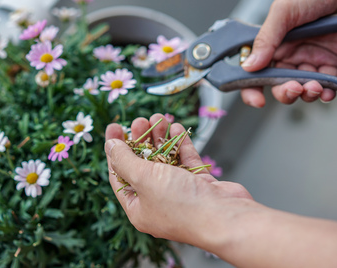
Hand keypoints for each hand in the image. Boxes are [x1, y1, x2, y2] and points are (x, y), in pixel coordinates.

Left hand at [105, 113, 251, 246]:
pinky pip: (185, 160)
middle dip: (140, 140)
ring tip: (158, 118)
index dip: (115, 150)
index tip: (114, 127)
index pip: (119, 175)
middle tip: (139, 120)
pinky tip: (176, 128)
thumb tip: (110, 146)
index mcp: (138, 207)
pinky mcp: (199, 184)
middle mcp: (157, 201)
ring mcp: (179, 192)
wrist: (225, 217)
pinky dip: (180, 144)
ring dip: (160, 138)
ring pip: (165, 160)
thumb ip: (125, 160)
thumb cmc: (181, 204)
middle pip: (142, 165)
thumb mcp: (143, 179)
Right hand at [241, 0, 336, 106]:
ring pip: (300, 89)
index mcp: (270, 44)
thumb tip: (250, 65)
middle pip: (277, 85)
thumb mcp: (283, 11)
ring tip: (313, 86)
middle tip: (292, 88)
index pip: (253, 72)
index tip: (258, 99)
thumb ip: (266, 39)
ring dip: (305, 94)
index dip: (252, 88)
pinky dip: (325, 93)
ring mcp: (307, 61)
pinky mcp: (329, 64)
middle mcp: (287, 55)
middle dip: (284, 92)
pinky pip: (325, 86)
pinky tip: (326, 91)